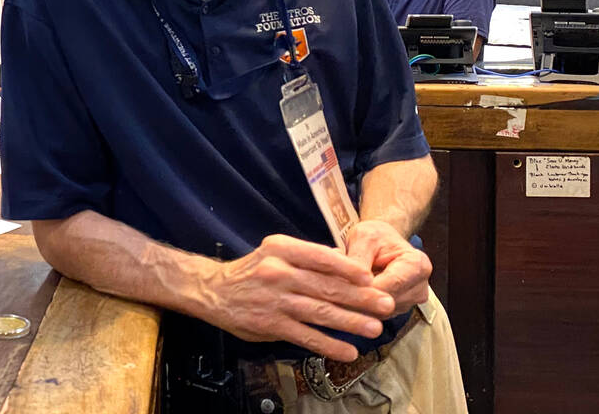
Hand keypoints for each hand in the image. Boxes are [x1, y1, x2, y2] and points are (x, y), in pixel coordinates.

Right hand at [205, 234, 395, 361]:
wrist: (213, 291)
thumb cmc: (251, 271)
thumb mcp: (274, 252)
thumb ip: (306, 257)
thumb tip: (342, 262)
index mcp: (281, 249)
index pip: (320, 257)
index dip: (348, 269)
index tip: (371, 278)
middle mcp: (279, 272)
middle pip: (326, 286)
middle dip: (360, 297)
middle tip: (385, 304)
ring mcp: (275, 300)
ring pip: (320, 312)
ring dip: (351, 321)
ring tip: (374, 328)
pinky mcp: (271, 324)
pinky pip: (306, 335)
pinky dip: (329, 344)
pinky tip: (347, 350)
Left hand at [344, 220, 431, 313]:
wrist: (380, 241)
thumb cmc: (374, 236)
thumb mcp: (363, 238)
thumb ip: (358, 260)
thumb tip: (351, 283)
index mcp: (417, 265)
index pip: (391, 284)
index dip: (365, 288)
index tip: (341, 285)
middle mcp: (418, 287)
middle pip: (386, 303)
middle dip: (359, 297)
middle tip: (333, 286)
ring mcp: (408, 302)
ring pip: (379, 313)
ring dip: (357, 302)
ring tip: (340, 285)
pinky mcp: (395, 310)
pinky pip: (374, 315)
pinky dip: (359, 306)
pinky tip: (347, 293)